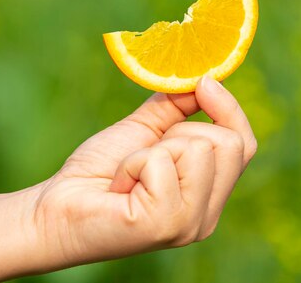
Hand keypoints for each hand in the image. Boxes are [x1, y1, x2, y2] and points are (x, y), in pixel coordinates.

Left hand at [30, 76, 256, 269]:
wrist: (56, 206)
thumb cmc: (100, 171)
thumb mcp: (146, 130)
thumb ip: (177, 106)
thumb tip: (204, 76)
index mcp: (208, 196)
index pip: (245, 145)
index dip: (229, 110)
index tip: (205, 82)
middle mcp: (206, 216)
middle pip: (229, 144)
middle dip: (180, 132)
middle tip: (146, 155)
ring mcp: (189, 224)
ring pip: (198, 148)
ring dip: (153, 150)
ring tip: (130, 174)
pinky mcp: (165, 224)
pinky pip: (162, 162)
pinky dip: (133, 163)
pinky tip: (119, 186)